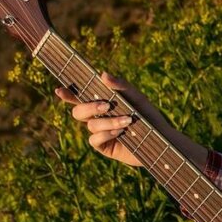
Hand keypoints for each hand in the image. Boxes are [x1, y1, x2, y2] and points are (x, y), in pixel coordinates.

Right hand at [55, 71, 170, 166]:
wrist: (161, 140)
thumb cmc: (149, 116)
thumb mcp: (137, 98)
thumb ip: (121, 86)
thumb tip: (102, 74)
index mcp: (102, 104)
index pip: (79, 97)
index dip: (68, 94)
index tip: (60, 90)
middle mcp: (97, 118)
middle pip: (78, 111)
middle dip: (89, 107)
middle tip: (106, 106)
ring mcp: (99, 133)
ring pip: (90, 125)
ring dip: (107, 121)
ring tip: (127, 121)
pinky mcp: (104, 147)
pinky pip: (94, 140)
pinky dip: (106, 134)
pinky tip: (120, 132)